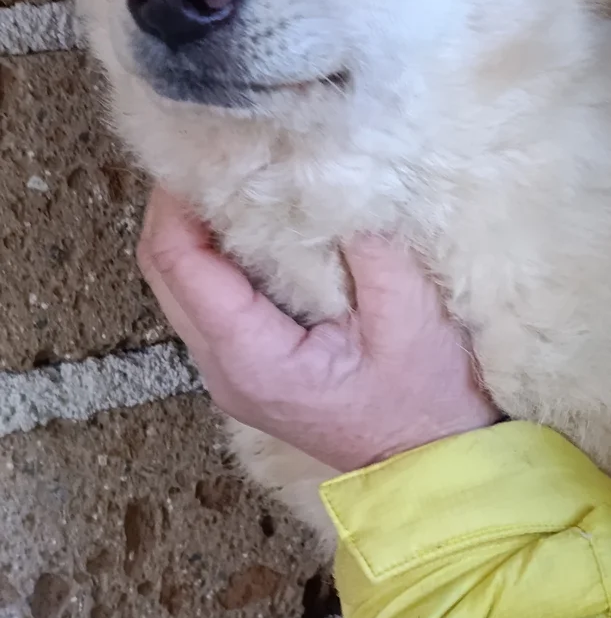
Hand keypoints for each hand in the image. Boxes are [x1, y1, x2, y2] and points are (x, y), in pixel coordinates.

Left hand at [137, 187, 500, 472]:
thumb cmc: (429, 404)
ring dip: (201, 231)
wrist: (438, 472)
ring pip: (184, 286)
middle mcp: (224, 370)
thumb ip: (367, 241)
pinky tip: (262, 227)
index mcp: (251, 358)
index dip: (179, 196)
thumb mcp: (410, 313)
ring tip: (242, 181)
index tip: (206, 145)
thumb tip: (333, 175)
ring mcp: (233, 374)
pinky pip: (214, 303)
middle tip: (220, 152)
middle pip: (165, 270)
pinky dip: (222, 259)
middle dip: (180, 206)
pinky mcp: (253, 371)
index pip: (179, 260)